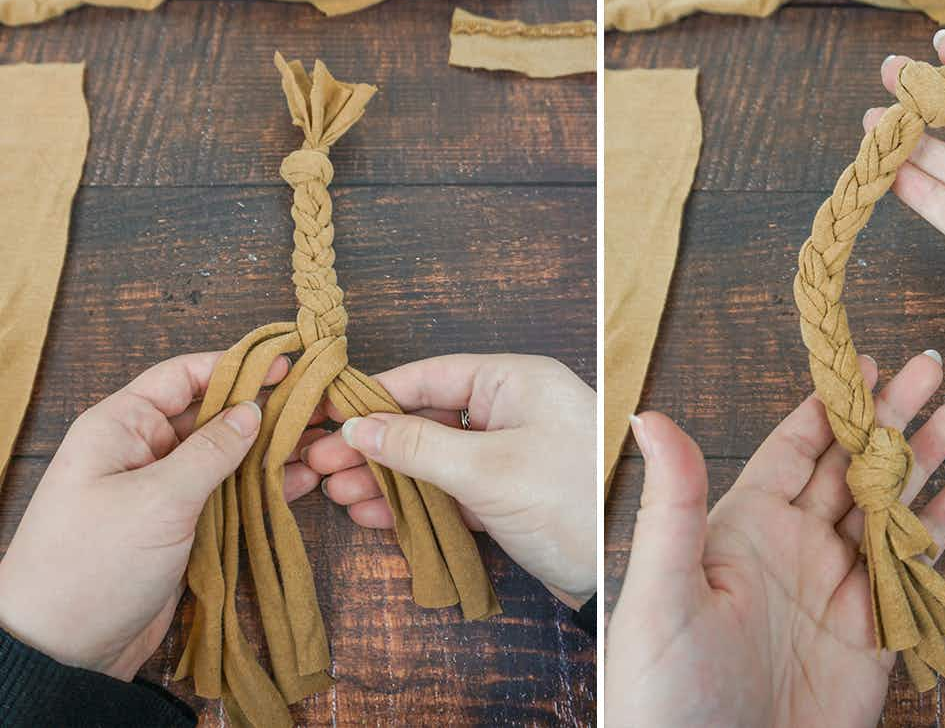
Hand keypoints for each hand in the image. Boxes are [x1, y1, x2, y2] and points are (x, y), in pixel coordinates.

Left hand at [0, 353, 321, 678]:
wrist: (63, 651)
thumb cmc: (93, 564)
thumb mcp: (157, 500)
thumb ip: (211, 451)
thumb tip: (253, 411)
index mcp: (121, 427)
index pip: (183, 376)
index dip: (234, 366)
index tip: (284, 365)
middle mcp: (143, 451)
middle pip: (211, 415)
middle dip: (262, 409)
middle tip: (316, 405)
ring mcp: (163, 491)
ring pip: (225, 456)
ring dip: (269, 450)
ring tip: (320, 442)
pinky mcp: (180, 526)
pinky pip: (227, 494)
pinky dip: (262, 487)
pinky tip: (301, 480)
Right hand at [303, 354, 596, 605]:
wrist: (624, 571)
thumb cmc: (571, 501)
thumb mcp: (487, 470)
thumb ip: (418, 446)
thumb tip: (359, 427)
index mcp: (515, 381)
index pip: (429, 375)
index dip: (373, 395)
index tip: (324, 412)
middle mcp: (513, 409)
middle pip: (426, 417)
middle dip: (373, 443)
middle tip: (317, 463)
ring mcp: (510, 454)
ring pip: (433, 458)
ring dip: (386, 476)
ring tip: (334, 492)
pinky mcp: (508, 495)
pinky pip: (450, 490)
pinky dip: (414, 502)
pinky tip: (372, 513)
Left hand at [606, 350, 944, 726]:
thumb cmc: (667, 692)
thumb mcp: (663, 593)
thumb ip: (673, 503)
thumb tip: (650, 417)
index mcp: (743, 528)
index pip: (794, 448)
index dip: (828, 403)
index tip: (860, 361)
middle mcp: (794, 549)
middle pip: (850, 466)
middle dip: (888, 416)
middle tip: (931, 368)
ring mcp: (837, 591)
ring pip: (888, 508)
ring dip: (922, 461)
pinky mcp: (874, 638)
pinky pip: (914, 572)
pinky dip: (941, 531)